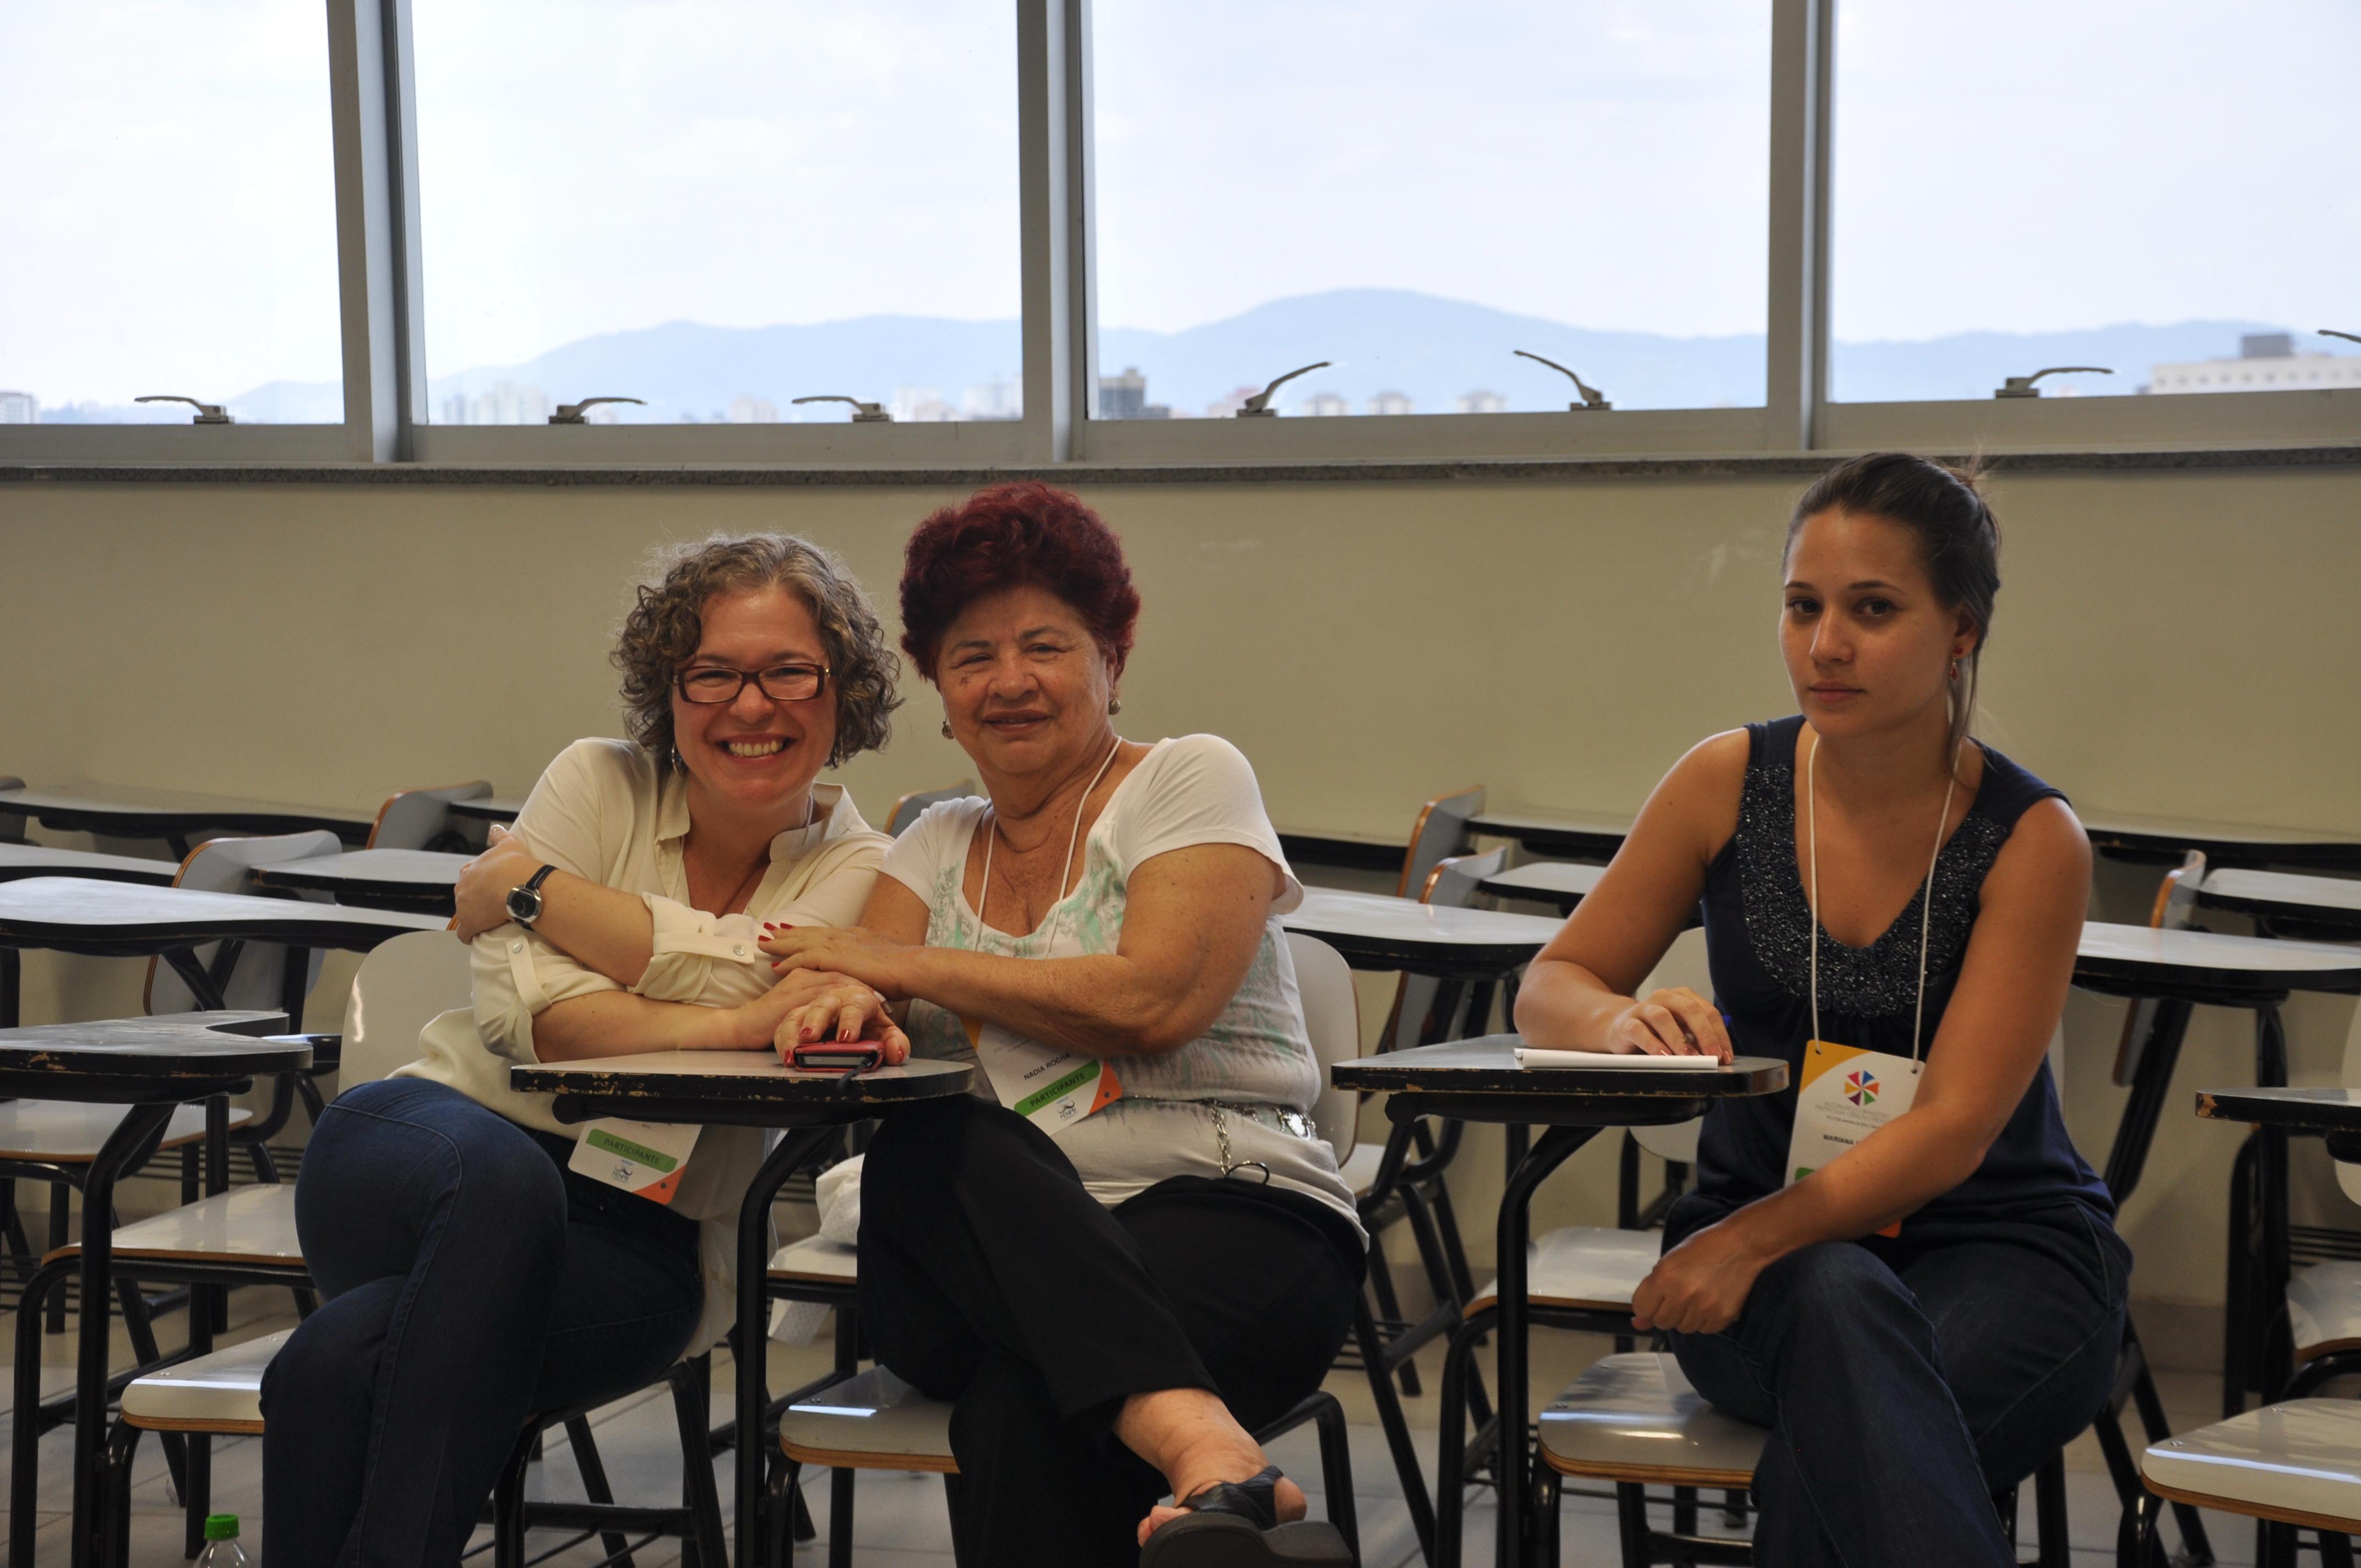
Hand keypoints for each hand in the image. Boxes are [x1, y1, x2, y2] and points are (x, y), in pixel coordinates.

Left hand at [453, 824, 544, 943]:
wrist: (517, 884)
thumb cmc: (514, 864)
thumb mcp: (508, 844)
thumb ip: (499, 835)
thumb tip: (494, 827)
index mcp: (469, 870)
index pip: (470, 879)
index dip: (481, 885)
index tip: (493, 889)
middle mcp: (462, 887)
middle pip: (466, 897)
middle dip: (477, 902)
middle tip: (495, 905)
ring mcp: (463, 907)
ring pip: (466, 915)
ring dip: (476, 918)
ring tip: (493, 921)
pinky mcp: (469, 924)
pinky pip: (465, 933)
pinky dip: (470, 935)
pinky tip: (478, 936)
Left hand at [759, 923, 912, 999]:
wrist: (910, 967)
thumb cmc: (903, 970)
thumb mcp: (883, 963)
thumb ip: (869, 965)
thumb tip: (867, 972)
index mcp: (855, 936)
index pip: (825, 933)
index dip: (807, 932)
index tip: (793, 931)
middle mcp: (844, 936)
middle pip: (809, 932)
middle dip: (788, 932)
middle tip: (769, 930)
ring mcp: (838, 945)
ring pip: (802, 942)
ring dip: (781, 943)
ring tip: (764, 943)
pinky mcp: (834, 957)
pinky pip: (804, 959)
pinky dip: (789, 961)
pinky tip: (775, 965)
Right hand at [769, 968, 910, 1064]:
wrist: (848, 1025)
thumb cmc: (866, 1028)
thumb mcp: (881, 1036)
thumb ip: (893, 1043)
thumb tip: (897, 1053)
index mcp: (859, 998)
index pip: (857, 1002)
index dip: (850, 1019)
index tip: (845, 1038)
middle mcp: (834, 997)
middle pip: (824, 1003)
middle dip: (816, 1020)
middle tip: (810, 1037)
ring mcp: (811, 1005)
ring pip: (799, 1013)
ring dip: (794, 1032)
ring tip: (793, 1054)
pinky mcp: (793, 1013)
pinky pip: (784, 1025)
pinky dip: (783, 1040)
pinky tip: (787, 1056)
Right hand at [1605, 986, 1730, 1059]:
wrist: (1619, 1026)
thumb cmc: (1656, 1031)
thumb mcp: (1680, 1031)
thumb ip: (1697, 1039)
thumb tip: (1717, 1056)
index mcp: (1683, 997)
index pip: (1708, 1011)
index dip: (1719, 1034)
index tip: (1724, 1056)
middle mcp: (1665, 998)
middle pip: (1689, 1009)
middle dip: (1705, 1034)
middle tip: (1713, 1056)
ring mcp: (1644, 1008)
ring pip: (1663, 1017)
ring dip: (1678, 1038)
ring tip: (1689, 1057)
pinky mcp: (1627, 1023)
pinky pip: (1639, 1031)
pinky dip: (1652, 1044)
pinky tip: (1662, 1056)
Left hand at [1629, 1217, 1769, 1335]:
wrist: (1742, 1244)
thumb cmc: (1705, 1247)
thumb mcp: (1670, 1261)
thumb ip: (1651, 1292)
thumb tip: (1638, 1322)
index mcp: (1664, 1276)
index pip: (1642, 1308)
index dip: (1648, 1302)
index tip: (1657, 1296)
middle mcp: (1682, 1294)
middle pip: (1661, 1322)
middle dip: (1666, 1310)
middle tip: (1680, 1292)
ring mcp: (1703, 1308)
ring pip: (1682, 1328)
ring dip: (1686, 1315)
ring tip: (1698, 1294)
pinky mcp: (1721, 1317)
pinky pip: (1703, 1330)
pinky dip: (1704, 1319)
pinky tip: (1710, 1300)